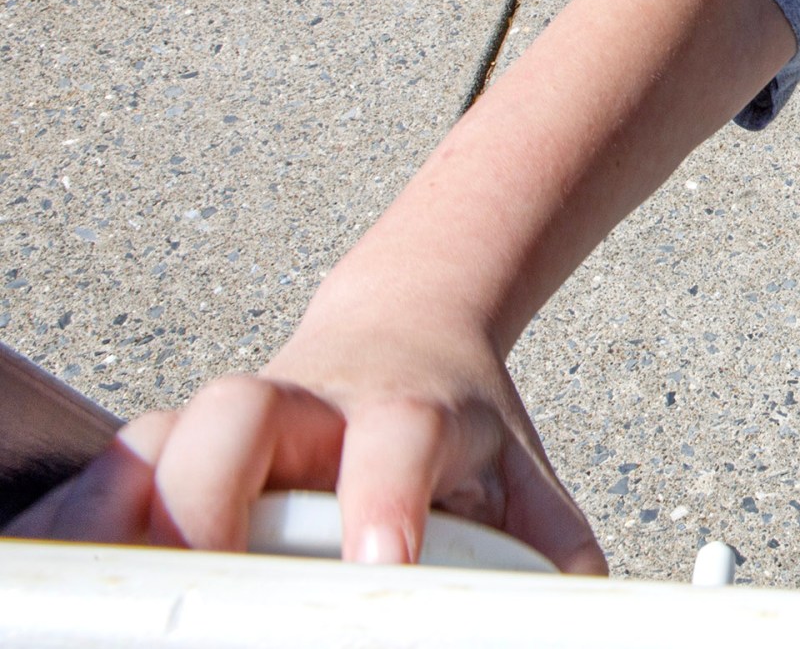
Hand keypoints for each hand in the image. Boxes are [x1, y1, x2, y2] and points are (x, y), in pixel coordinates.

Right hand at [8, 312, 605, 573]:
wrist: (405, 334)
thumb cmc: (458, 429)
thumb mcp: (520, 476)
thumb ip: (553, 545)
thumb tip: (586, 610)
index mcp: (406, 410)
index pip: (398, 436)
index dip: (384, 495)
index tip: (379, 562)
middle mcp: (306, 403)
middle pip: (244, 410)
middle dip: (217, 488)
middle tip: (213, 572)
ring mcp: (231, 419)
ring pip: (163, 431)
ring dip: (130, 501)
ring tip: (122, 577)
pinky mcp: (173, 447)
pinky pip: (111, 470)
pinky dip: (82, 513)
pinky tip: (66, 561)